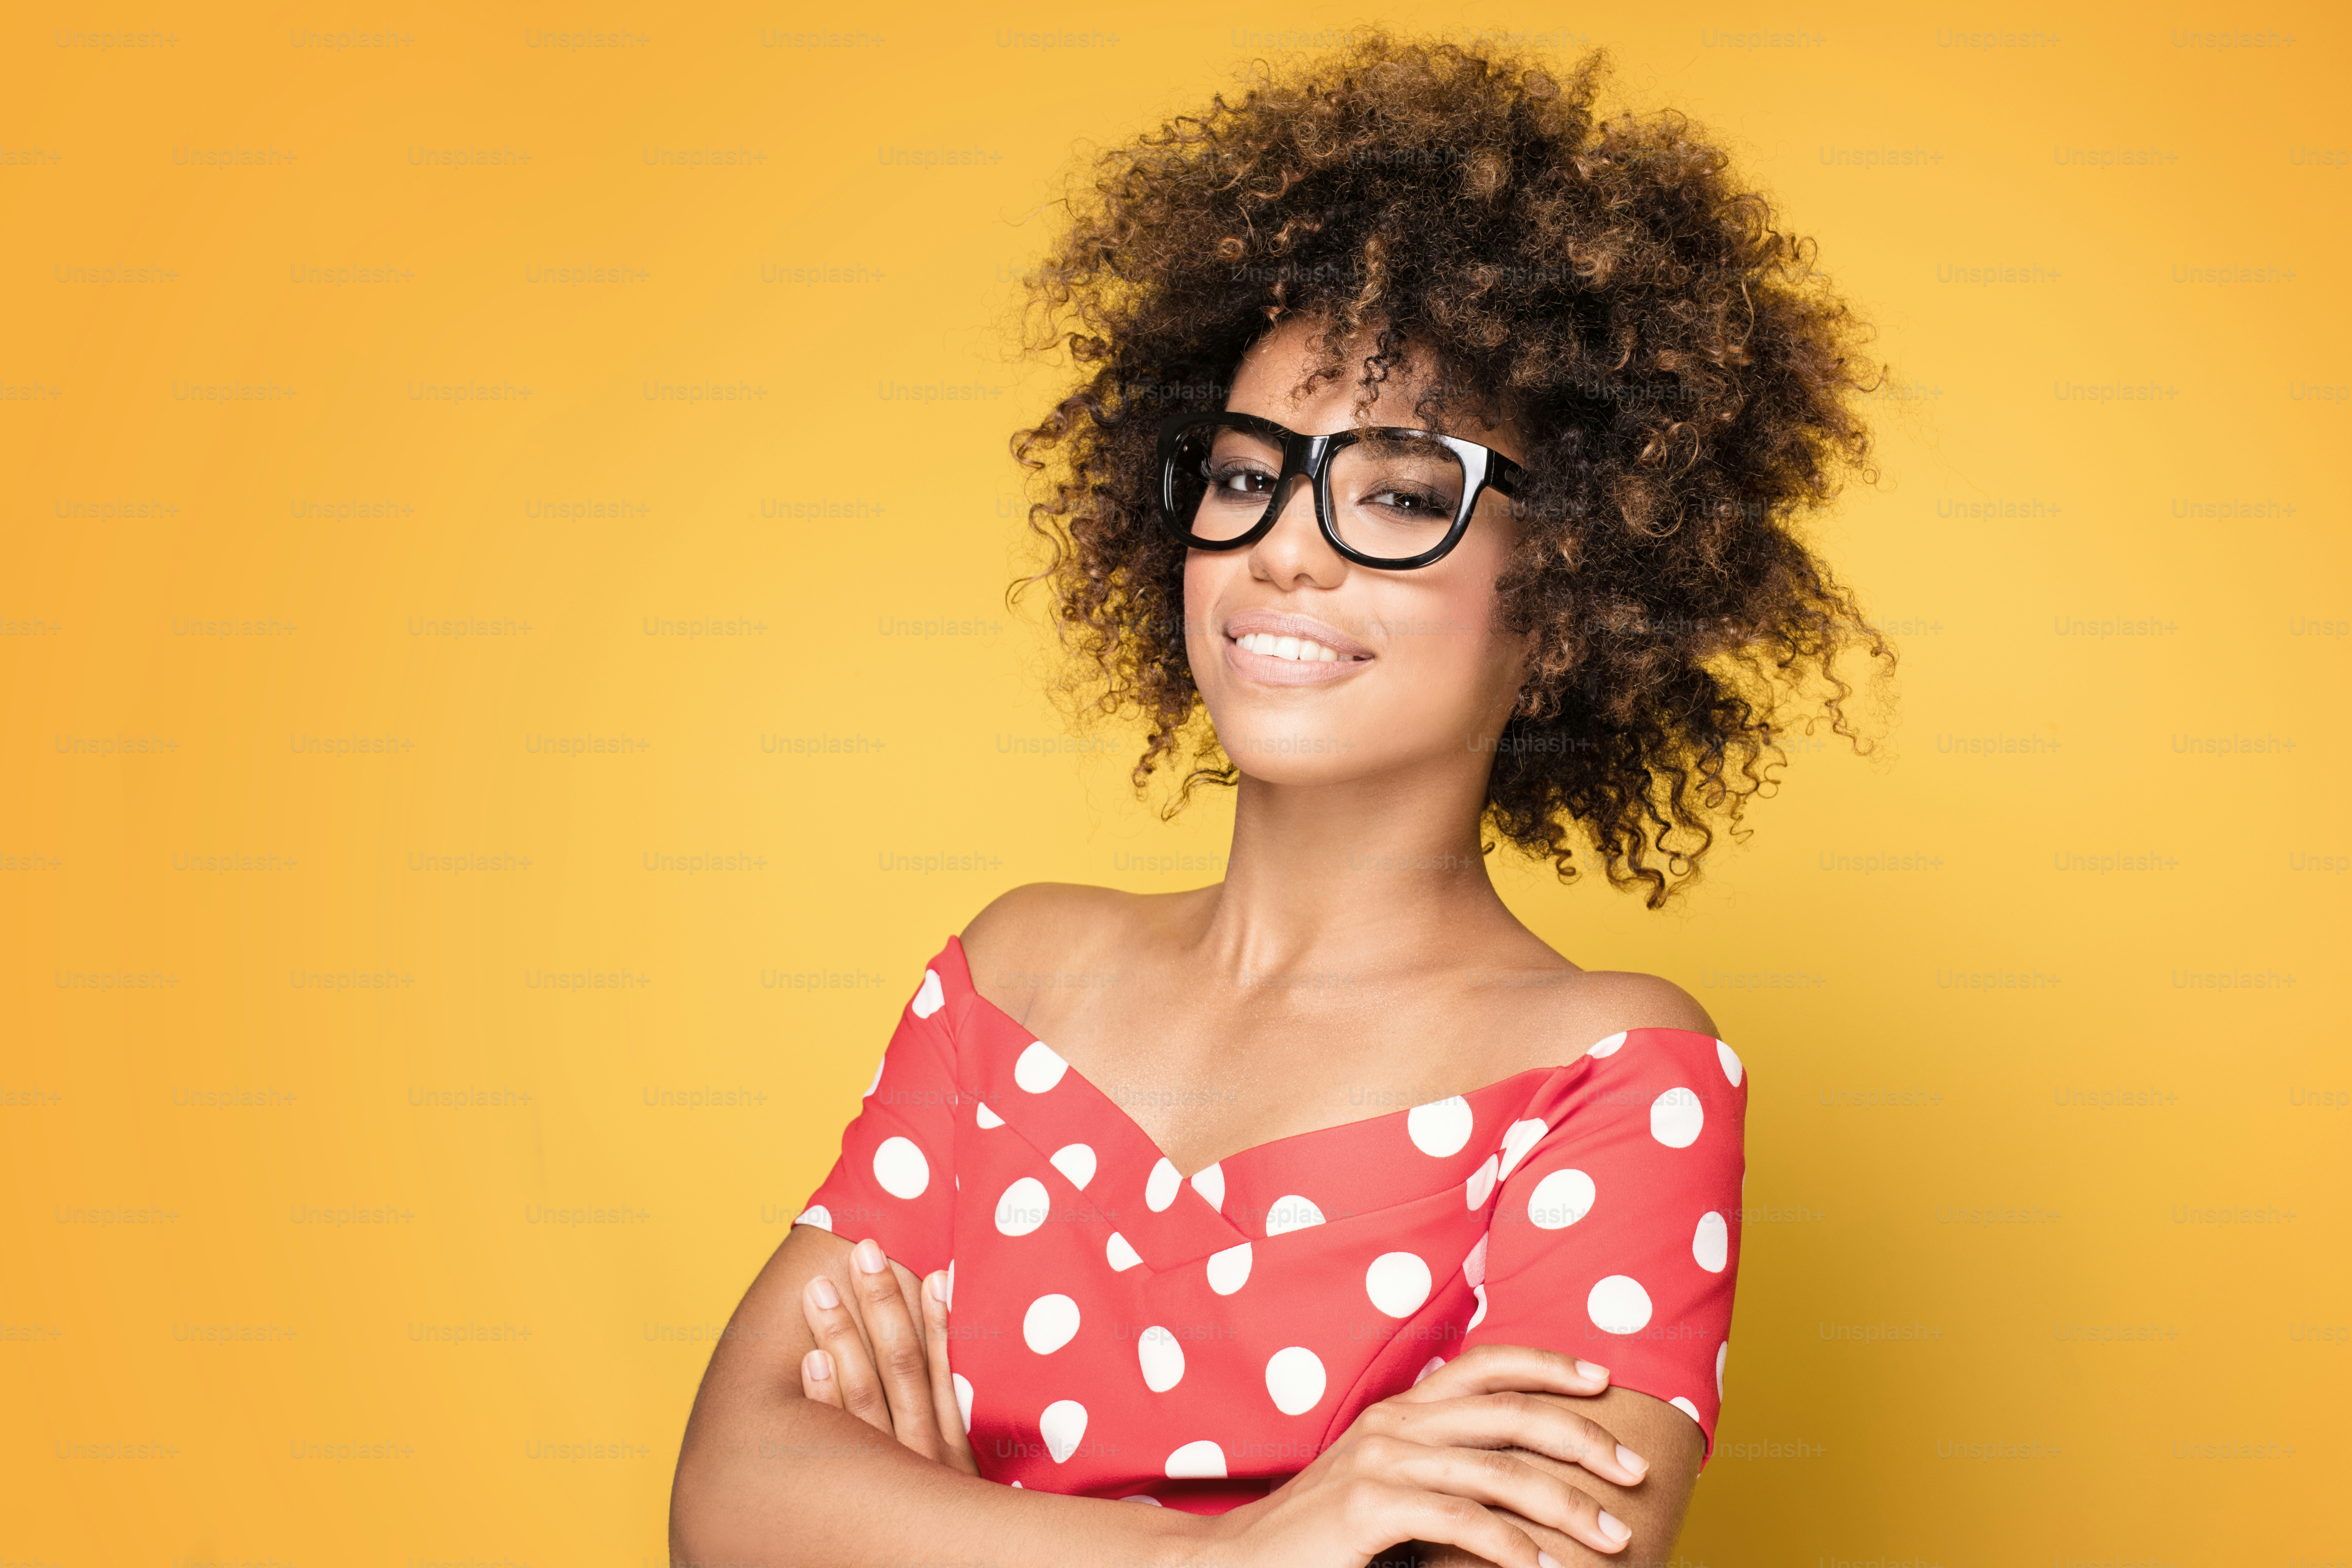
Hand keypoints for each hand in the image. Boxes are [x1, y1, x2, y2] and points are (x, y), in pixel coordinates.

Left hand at [797, 1235, 979, 1475]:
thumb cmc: (937, 1523)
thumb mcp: (955, 1473)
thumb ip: (949, 1416)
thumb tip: (947, 1342)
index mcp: (952, 1447)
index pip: (941, 1368)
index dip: (936, 1318)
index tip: (930, 1271)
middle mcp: (920, 1454)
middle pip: (900, 1366)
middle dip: (882, 1305)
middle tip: (863, 1252)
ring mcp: (882, 1473)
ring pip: (862, 1394)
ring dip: (841, 1337)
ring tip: (820, 1291)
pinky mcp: (845, 1494)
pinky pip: (833, 1438)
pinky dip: (822, 1398)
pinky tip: (812, 1359)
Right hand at [1189, 1343, 1648, 1567]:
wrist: (1239, 1560)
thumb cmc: (1324, 1534)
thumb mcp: (1389, 1487)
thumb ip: (1442, 1472)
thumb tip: (1517, 1480)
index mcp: (1401, 1409)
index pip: (1487, 1366)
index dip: (1549, 1364)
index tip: (1604, 1381)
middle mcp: (1395, 1422)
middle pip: (1512, 1414)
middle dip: (1584, 1441)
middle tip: (1635, 1472)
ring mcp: (1380, 1461)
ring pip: (1499, 1471)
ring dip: (1566, 1506)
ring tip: (1612, 1538)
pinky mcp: (1369, 1506)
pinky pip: (1459, 1520)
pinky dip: (1510, 1546)